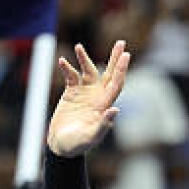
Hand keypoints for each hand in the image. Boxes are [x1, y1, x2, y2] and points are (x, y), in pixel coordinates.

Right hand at [47, 41, 130, 156]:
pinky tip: (62, 62)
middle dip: (115, 59)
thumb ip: (103, 125)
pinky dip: (66, 68)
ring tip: (78, 47)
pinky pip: (71, 76)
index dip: (121, 70)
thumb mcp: (91, 137)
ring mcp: (84, 94)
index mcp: (104, 105)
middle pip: (109, 74)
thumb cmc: (78, 145)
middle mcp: (97, 97)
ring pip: (88, 71)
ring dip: (84, 59)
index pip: (116, 84)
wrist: (61, 145)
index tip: (126, 55)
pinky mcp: (71, 93)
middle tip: (121, 43)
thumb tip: (115, 109)